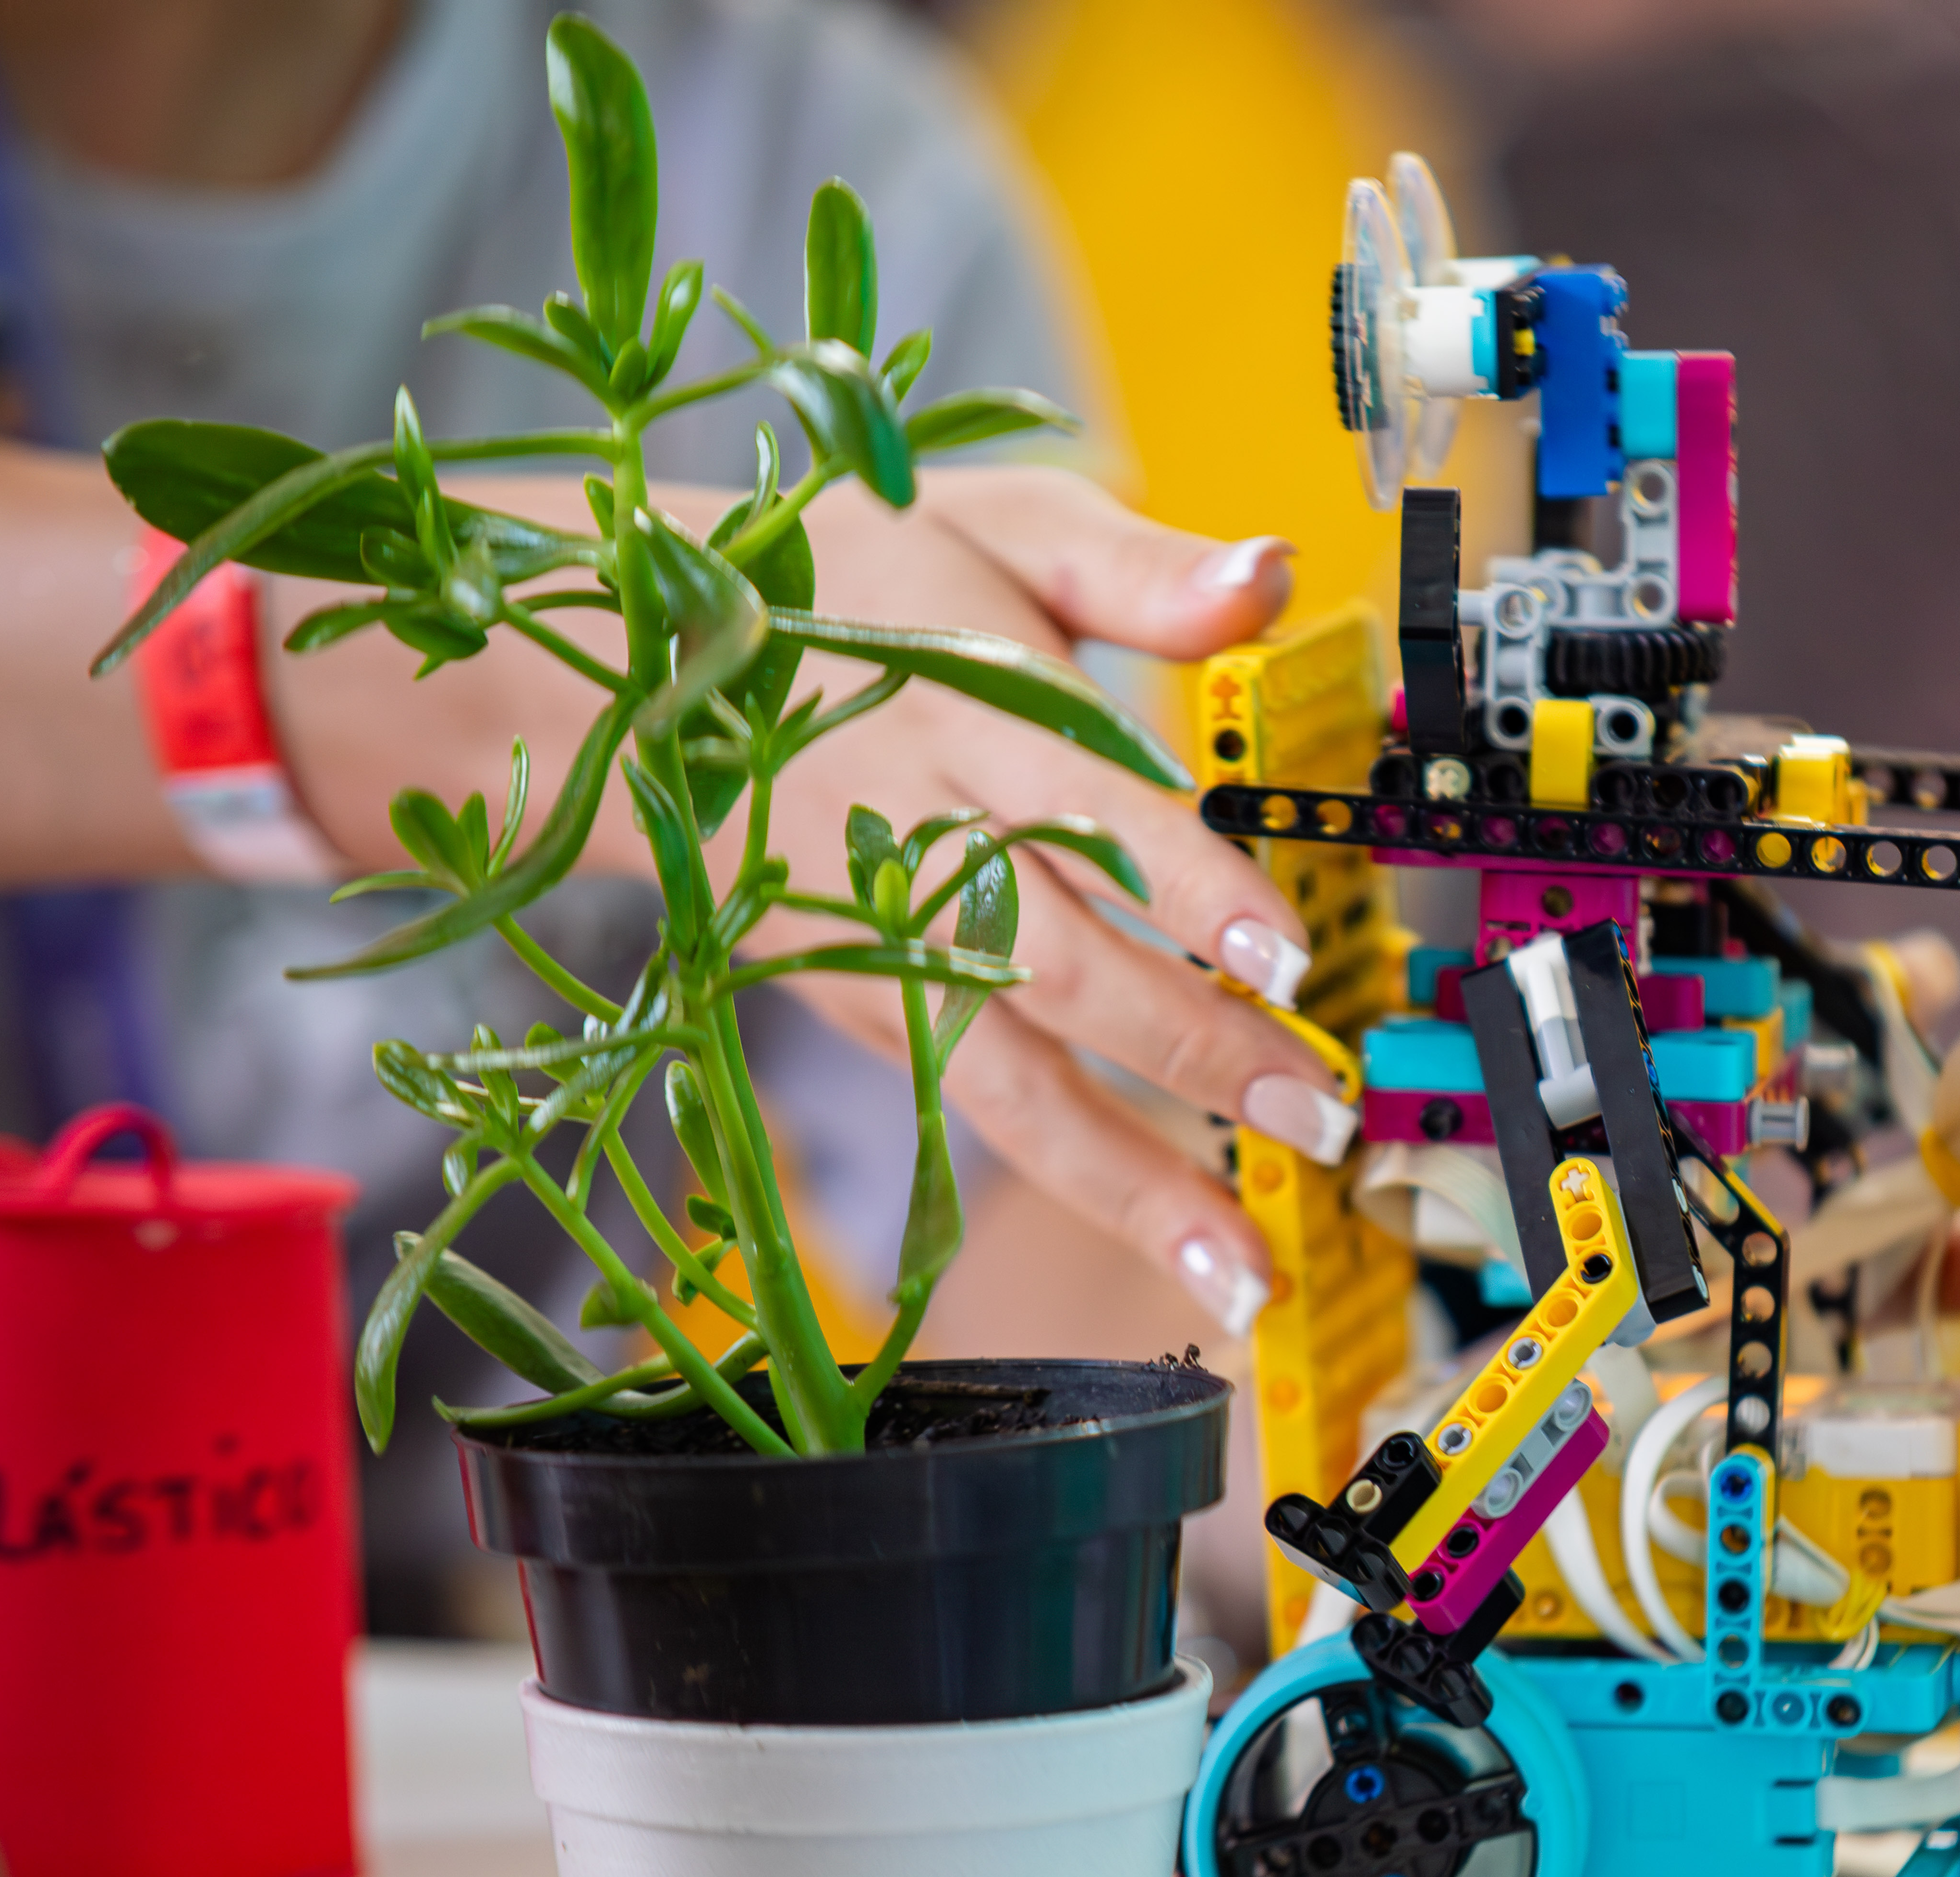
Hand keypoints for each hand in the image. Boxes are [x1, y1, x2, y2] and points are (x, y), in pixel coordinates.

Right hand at [267, 464, 1348, 1336]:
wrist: (639, 674)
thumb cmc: (849, 592)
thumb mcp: (991, 525)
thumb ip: (1137, 568)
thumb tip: (1269, 572)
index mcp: (962, 709)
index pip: (1086, 805)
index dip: (1182, 886)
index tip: (1280, 954)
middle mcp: (917, 840)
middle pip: (1060, 965)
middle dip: (1193, 1055)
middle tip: (1320, 1119)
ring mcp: (879, 941)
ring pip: (1011, 1079)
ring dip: (1133, 1180)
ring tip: (1239, 1267)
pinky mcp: (861, 1004)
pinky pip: (978, 1108)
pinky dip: (1077, 1179)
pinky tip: (1169, 1237)